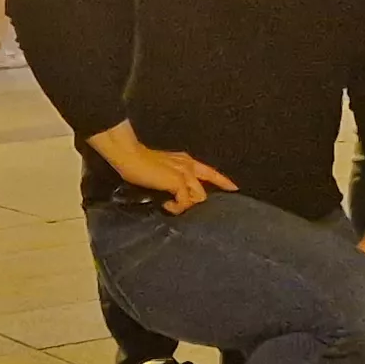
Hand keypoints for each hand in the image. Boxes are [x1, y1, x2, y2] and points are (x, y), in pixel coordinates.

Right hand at [94, 125, 236, 212]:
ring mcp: (185, 173)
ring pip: (198, 197)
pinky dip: (176, 207)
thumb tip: (173, 196)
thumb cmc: (139, 164)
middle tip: (177, 206)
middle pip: (204, 190)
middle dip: (194, 202)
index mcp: (186, 161)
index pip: (210, 172)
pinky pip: (185, 202)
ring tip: (169, 204)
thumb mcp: (160, 171)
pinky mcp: (178, 182)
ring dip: (184, 205)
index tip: (234, 188)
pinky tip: (165, 204)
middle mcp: (189, 166)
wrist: (130, 156)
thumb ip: (171, 180)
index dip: (223, 181)